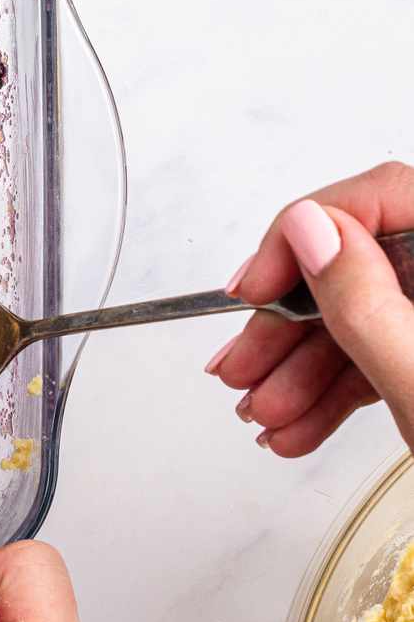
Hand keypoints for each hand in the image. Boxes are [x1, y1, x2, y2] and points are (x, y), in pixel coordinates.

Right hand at [207, 161, 413, 455]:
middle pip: (357, 265)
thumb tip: (306, 228)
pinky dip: (333, 389)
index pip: (377, 197)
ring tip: (264, 412)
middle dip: (289, 327)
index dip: (300, 236)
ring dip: (299, 368)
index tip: (253, 289)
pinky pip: (380, 351)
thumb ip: (364, 300)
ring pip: (361, 316)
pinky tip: (296, 424)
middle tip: (242, 365)